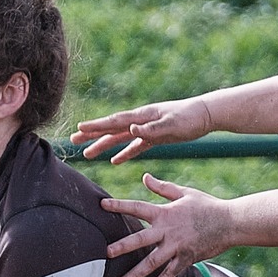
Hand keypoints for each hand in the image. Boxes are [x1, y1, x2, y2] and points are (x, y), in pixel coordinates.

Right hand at [70, 97, 214, 161]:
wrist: (205, 115)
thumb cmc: (189, 118)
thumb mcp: (171, 125)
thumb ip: (151, 128)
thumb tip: (132, 128)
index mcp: (142, 116)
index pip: (114, 121)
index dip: (96, 126)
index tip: (79, 129)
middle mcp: (140, 121)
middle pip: (111, 128)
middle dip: (91, 135)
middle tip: (72, 140)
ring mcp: (146, 128)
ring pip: (119, 138)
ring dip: (103, 145)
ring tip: (87, 154)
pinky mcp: (154, 137)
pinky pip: (135, 146)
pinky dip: (124, 153)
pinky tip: (115, 161)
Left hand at [99, 175, 230, 276]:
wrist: (230, 223)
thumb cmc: (207, 205)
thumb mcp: (184, 192)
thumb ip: (162, 188)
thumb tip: (145, 177)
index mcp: (165, 213)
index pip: (137, 208)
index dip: (119, 206)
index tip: (102, 206)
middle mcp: (168, 231)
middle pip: (140, 240)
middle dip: (122, 247)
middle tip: (106, 253)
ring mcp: (177, 247)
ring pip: (152, 263)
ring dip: (136, 274)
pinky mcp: (186, 259)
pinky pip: (170, 274)